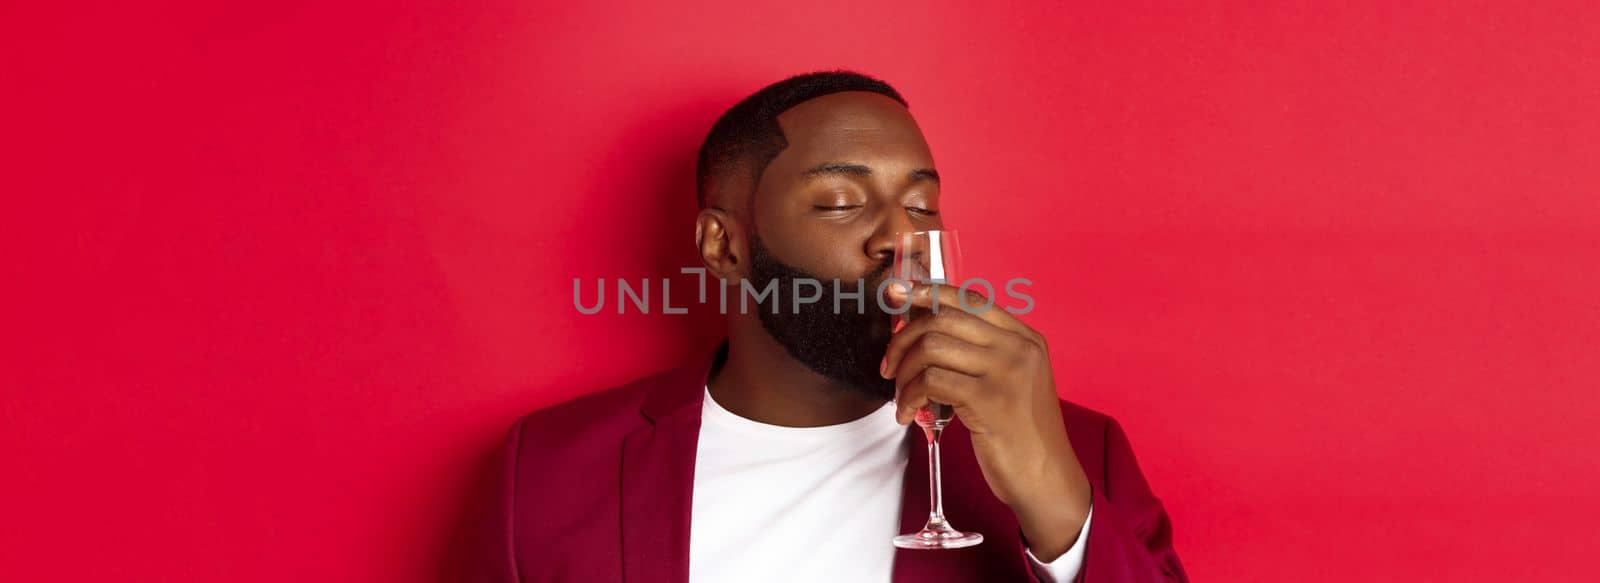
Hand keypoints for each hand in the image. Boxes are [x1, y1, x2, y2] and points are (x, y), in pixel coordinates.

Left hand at [881, 282, 1090, 560]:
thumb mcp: (1011, 382)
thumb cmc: (1021, 433)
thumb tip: (924, 332)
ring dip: (905, 371)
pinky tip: (908, 413)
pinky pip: (932, 381)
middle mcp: (1019, 347)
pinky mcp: (990, 399)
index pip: (971, 299)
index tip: (897, 294)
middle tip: (890, 366)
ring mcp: (1006, 371)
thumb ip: (981, 355)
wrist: (1047, 477)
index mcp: (1024, 337)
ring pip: (933, 346)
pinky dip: (910, 396)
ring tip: (901, 396)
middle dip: (904, 338)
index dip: (929, 292)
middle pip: (944, 318)